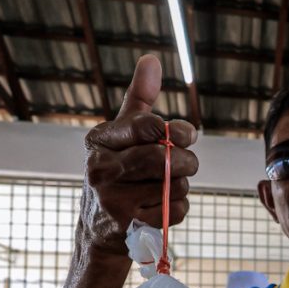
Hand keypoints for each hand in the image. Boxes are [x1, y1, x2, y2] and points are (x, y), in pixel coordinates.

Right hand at [80, 55, 197, 256]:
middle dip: (185, 160)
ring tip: (167, 187)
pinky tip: (163, 206)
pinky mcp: (128, 225)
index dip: (175, 130)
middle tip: (188, 163)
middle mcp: (100, 168)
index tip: (189, 135)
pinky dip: (178, 209)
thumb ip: (138, 99)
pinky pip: (174, 210)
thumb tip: (151, 59)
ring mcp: (112, 199)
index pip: (146, 126)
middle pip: (162, 158)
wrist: (100, 228)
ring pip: (172, 185)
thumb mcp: (122, 134)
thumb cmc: (118, 171)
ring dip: (181, 186)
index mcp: (99, 140)